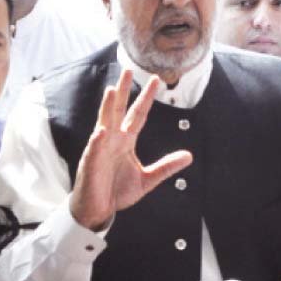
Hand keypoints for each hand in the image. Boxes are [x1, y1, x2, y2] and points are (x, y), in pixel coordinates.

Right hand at [69, 70, 192, 230]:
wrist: (99, 210)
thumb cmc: (117, 192)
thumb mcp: (147, 179)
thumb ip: (166, 167)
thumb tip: (189, 156)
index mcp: (126, 141)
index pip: (138, 114)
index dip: (146, 98)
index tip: (156, 81)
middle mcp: (113, 140)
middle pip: (118, 110)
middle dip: (123, 90)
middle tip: (127, 70)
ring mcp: (101, 149)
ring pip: (105, 123)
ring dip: (107, 107)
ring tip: (111, 90)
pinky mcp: (91, 163)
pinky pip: (95, 149)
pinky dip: (98, 140)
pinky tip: (102, 131)